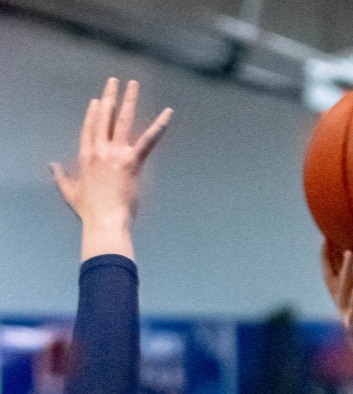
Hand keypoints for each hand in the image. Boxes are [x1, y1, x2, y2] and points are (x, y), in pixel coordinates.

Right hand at [52, 79, 171, 259]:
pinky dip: (159, 126)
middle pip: (104, 117)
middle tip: (114, 82)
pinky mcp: (133, 162)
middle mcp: (99, 150)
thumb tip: (52, 166)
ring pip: (123, 120)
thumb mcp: (69, 192)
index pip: (89, 128)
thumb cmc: (89, 212)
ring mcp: (116, 154)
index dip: (93, 114)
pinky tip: (168, 114)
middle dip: (110, 97)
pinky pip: (148, 140)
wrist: (105, 221)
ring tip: (133, 84)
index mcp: (85, 156)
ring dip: (128, 100)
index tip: (96, 101)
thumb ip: (61, 177)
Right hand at [322, 243, 352, 378]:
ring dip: (346, 272)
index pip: (339, 277)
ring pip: (343, 292)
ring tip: (349, 252)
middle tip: (326, 236)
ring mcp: (349, 320)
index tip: (331, 237)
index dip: (334, 259)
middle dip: (327, 259)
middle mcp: (346, 309)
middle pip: (331, 280)